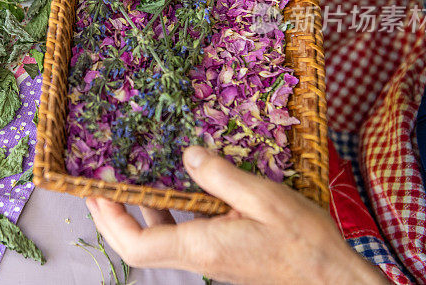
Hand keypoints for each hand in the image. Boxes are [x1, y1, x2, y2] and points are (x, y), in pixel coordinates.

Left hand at [85, 146, 386, 284]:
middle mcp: (197, 255)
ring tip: (125, 180)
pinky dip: (165, 213)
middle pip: (136, 246)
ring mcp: (207, 256)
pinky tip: (172, 188)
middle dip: (110, 216)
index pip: (135, 244)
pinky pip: (179, 234)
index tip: (93, 188)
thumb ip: (221, 176)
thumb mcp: (265, 199)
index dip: (108, 217)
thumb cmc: (304, 244)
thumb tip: (187, 154)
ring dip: (135, 213)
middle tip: (96, 184)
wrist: (332, 280)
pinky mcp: (220, 252)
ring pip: (155, 240)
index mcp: (200, 246)